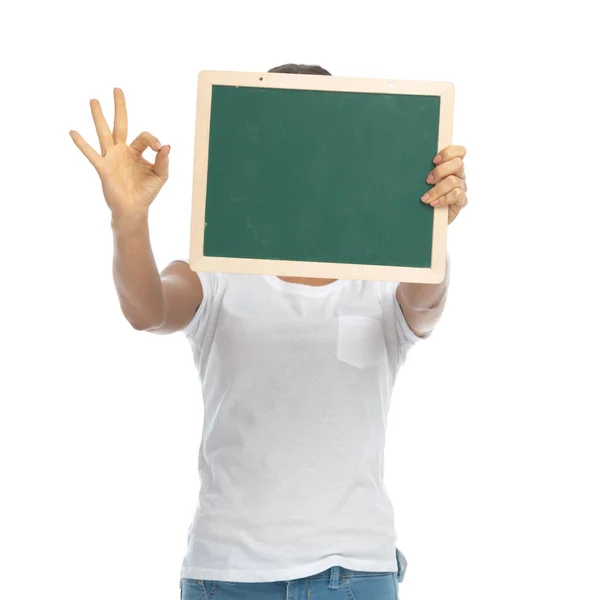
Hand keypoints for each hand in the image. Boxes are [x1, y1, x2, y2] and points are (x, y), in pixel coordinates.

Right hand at [69, 88, 170, 221]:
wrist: (134, 208)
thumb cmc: (146, 192)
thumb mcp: (160, 175)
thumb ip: (163, 160)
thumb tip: (166, 145)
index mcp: (136, 151)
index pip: (144, 136)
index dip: (153, 139)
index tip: (159, 148)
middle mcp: (122, 151)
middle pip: (120, 124)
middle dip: (119, 107)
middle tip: (117, 89)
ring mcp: (111, 157)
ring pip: (104, 133)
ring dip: (98, 116)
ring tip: (93, 100)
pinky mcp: (103, 168)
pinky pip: (91, 153)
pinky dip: (82, 143)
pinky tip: (73, 131)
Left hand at [420, 145, 467, 224]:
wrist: (427, 218)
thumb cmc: (424, 195)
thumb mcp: (422, 181)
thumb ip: (424, 169)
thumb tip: (410, 160)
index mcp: (451, 166)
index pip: (459, 151)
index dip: (448, 153)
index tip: (434, 160)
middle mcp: (458, 175)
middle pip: (458, 164)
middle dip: (440, 171)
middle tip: (428, 180)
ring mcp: (461, 188)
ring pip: (453, 181)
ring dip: (437, 189)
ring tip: (425, 198)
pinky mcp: (461, 201)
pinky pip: (456, 195)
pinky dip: (442, 199)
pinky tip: (433, 203)